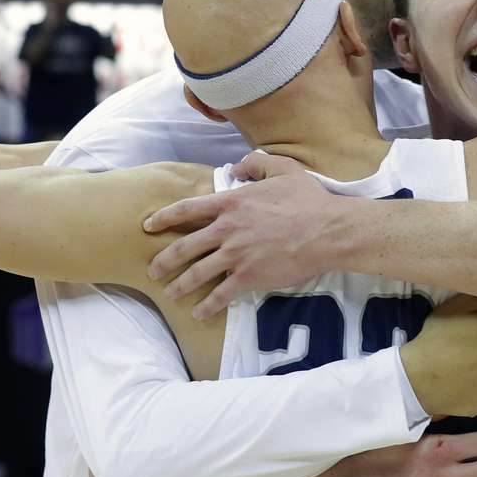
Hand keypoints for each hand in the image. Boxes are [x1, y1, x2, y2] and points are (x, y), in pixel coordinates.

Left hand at [144, 155, 338, 318]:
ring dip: (179, 285)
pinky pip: (220, 295)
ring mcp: (236, 255)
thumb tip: (237, 167)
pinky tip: (199, 312)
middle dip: (163, 260)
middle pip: (184, 247)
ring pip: (196, 273)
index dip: (164, 217)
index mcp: (231, 202)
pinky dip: (207, 306)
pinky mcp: (249, 277)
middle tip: (153, 269)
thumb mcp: (283, 169)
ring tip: (170, 293)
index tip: (149, 225)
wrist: (328, 230)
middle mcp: (227, 229)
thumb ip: (256, 164)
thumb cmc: (308, 199)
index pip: (186, 209)